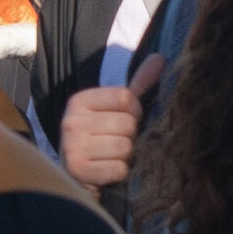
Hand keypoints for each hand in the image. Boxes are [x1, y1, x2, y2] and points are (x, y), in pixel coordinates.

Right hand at [57, 56, 161, 188]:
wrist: (75, 174)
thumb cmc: (100, 137)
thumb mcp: (113, 109)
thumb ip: (137, 84)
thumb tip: (160, 58)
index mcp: (79, 101)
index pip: (126, 97)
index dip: (134, 111)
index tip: (123, 119)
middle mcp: (72, 121)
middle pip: (127, 123)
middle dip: (129, 135)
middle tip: (115, 141)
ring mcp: (72, 146)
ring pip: (125, 147)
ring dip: (125, 155)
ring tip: (110, 156)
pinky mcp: (78, 170)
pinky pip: (119, 168)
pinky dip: (118, 171)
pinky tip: (106, 170)